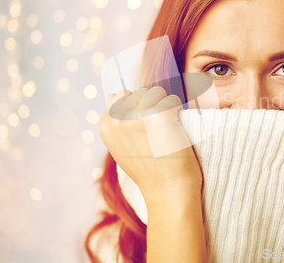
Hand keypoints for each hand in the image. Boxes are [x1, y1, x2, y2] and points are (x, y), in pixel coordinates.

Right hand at [99, 86, 202, 206]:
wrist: (167, 191)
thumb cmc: (148, 173)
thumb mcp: (121, 149)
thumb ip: (116, 124)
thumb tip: (111, 95)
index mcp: (106, 126)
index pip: (119, 97)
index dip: (135, 108)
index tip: (145, 125)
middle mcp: (118, 118)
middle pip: (138, 93)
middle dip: (150, 104)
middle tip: (158, 127)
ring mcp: (138, 115)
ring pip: (154, 92)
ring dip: (164, 105)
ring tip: (167, 126)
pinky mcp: (159, 115)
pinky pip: (171, 99)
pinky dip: (177, 110)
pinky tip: (175, 126)